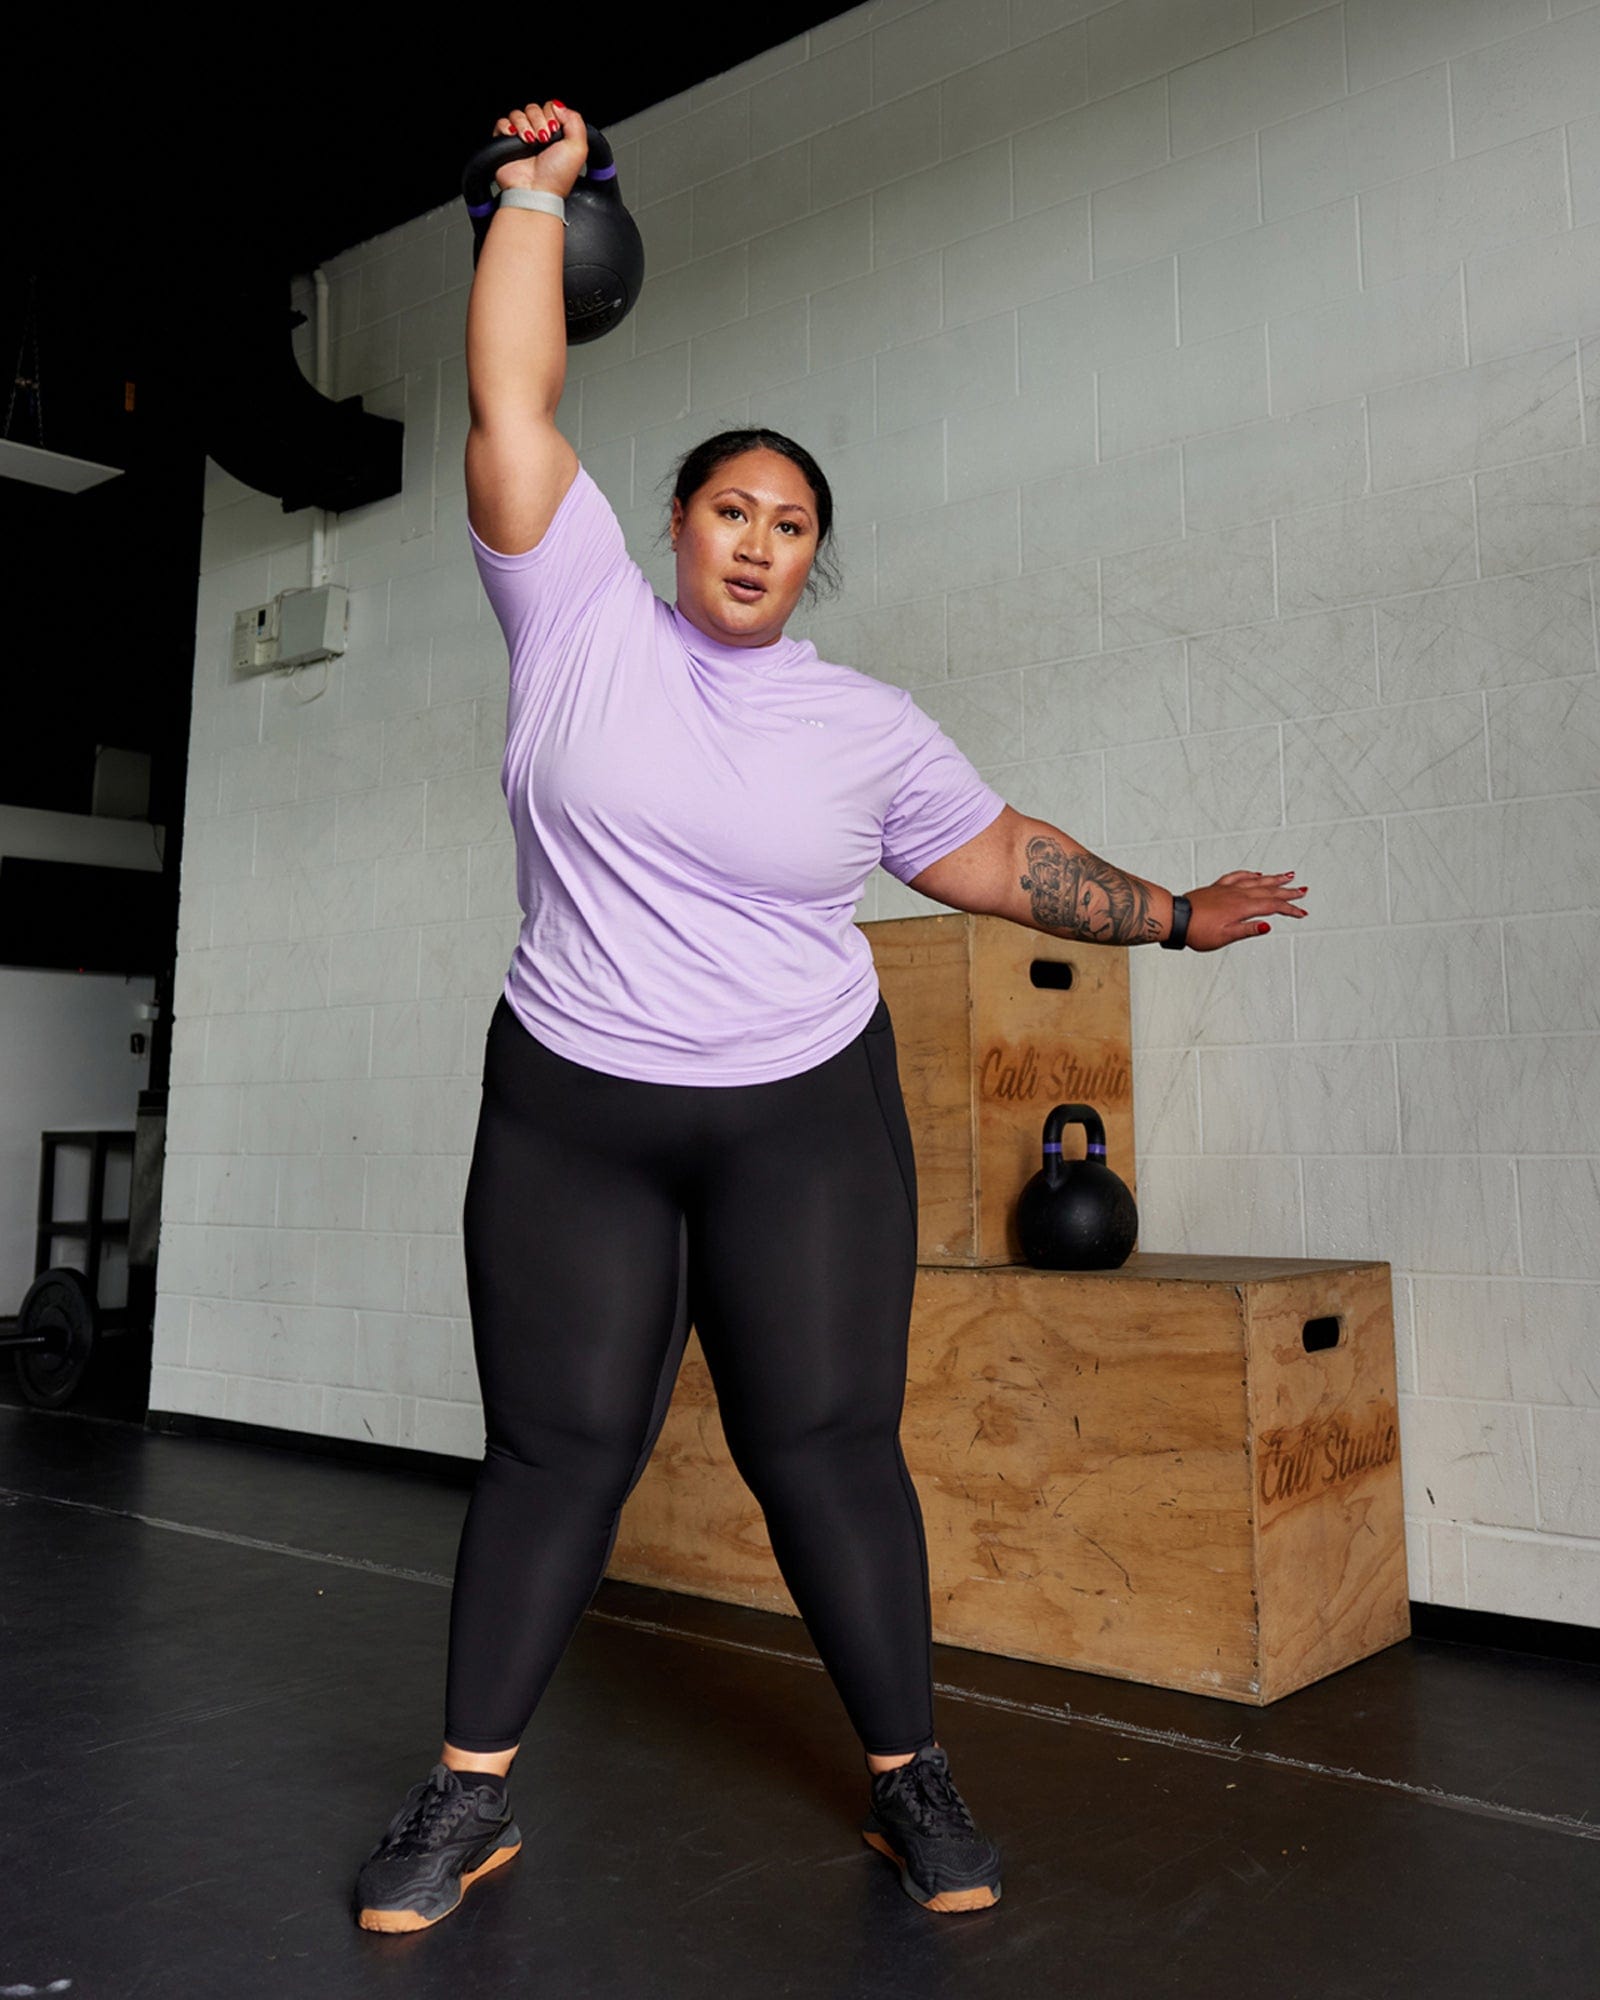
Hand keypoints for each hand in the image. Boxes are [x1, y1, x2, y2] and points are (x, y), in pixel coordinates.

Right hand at [493, 100, 588, 197]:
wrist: (536, 191)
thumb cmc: (556, 177)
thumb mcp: (578, 147)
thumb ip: (575, 120)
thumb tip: (559, 106)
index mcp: (555, 134)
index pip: (550, 107)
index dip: (552, 115)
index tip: (554, 131)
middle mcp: (538, 135)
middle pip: (533, 108)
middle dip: (539, 121)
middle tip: (543, 139)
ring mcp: (521, 138)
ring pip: (518, 114)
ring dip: (525, 125)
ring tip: (530, 142)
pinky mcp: (505, 143)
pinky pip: (502, 123)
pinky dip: (508, 128)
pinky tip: (517, 139)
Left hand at [1182, 870, 1305, 949]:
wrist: (1175, 918)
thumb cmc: (1196, 930)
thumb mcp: (1224, 936)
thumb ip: (1247, 930)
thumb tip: (1268, 926)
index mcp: (1241, 907)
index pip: (1272, 907)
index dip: (1289, 910)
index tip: (1302, 913)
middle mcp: (1237, 895)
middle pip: (1268, 891)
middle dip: (1288, 892)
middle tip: (1303, 891)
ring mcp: (1227, 889)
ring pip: (1256, 881)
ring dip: (1274, 879)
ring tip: (1288, 876)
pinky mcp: (1218, 887)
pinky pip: (1238, 876)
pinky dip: (1250, 874)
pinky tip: (1256, 874)